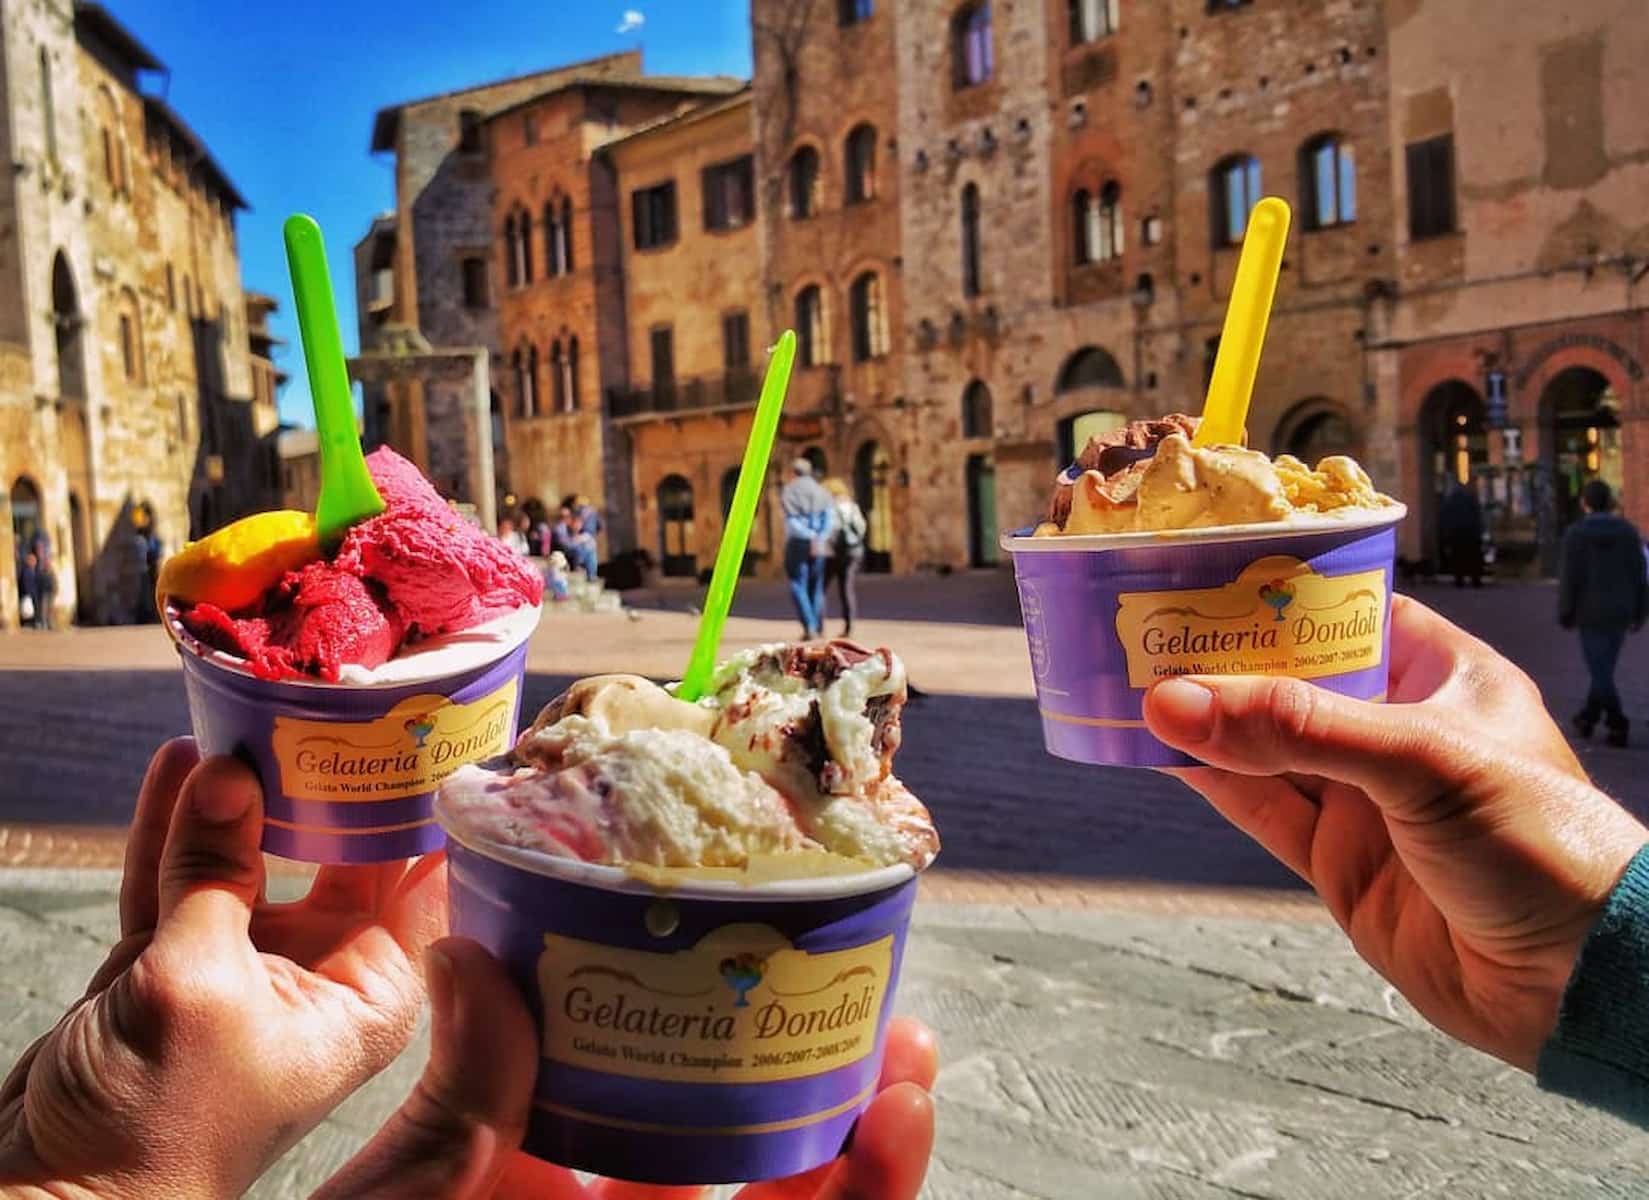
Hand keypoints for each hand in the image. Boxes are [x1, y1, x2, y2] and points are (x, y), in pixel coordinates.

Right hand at [0, 739, 446, 1197]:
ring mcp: (247, 961)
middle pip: (342, 852)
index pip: (420, 877)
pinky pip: (184, 872)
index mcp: (370, 990)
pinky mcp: (175, 961)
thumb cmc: (153, 1124)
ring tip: (253, 712)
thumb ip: (215, 869)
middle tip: (334, 696)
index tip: (422, 724)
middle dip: (334, 779)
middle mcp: (323, 971)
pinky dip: (177, 824)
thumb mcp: (194, 983)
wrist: (52, 1197)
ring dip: (247, 792)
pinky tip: (181, 758)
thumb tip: (233, 768)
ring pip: (254, 854)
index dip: (423, 804)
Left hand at [316, 938, 938, 1198]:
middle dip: (818, 1066)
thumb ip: (450, 1107)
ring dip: (872, 1140)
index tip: (745, 944)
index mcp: (547, 1188)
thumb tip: (468, 952)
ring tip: (907, 1061)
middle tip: (858, 989)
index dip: (702, 1016)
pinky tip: (890, 1141)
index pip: (639, 1088)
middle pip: (751, 1140)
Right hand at [1144, 595, 1648, 1071]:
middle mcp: (1395, 728)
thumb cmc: (1543, 845)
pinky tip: (1159, 753)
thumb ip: (1297, 730)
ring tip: (1130, 684)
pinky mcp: (1337, 860)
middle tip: (1144, 627)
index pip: (1342, 611)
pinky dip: (1208, 781)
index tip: (1200, 571)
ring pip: (1262, 745)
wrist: (1575, 984)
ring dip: (1202, 722)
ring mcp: (1362, 797)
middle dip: (1220, 659)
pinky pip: (1259, 807)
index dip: (1274, 591)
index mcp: (1438, 675)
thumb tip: (1175, 703)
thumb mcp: (1422, 762)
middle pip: (1287, 678)